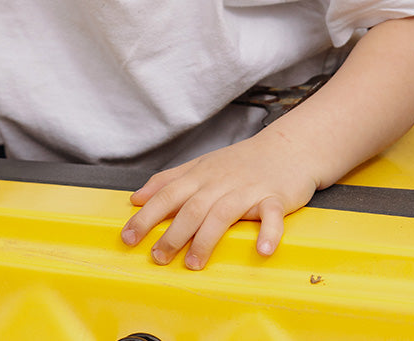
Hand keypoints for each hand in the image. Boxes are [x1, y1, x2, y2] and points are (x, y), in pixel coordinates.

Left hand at [120, 129, 318, 269]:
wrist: (285, 148)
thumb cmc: (240, 162)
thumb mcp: (200, 166)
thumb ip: (168, 181)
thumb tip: (137, 198)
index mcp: (200, 175)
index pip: (168, 194)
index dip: (147, 215)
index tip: (128, 236)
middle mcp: (220, 182)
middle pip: (191, 207)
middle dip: (172, 233)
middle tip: (157, 257)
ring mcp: (247, 190)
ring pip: (222, 213)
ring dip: (206, 239)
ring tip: (194, 264)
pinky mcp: (275, 198)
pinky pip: (271, 215)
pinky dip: (268, 232)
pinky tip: (262, 250)